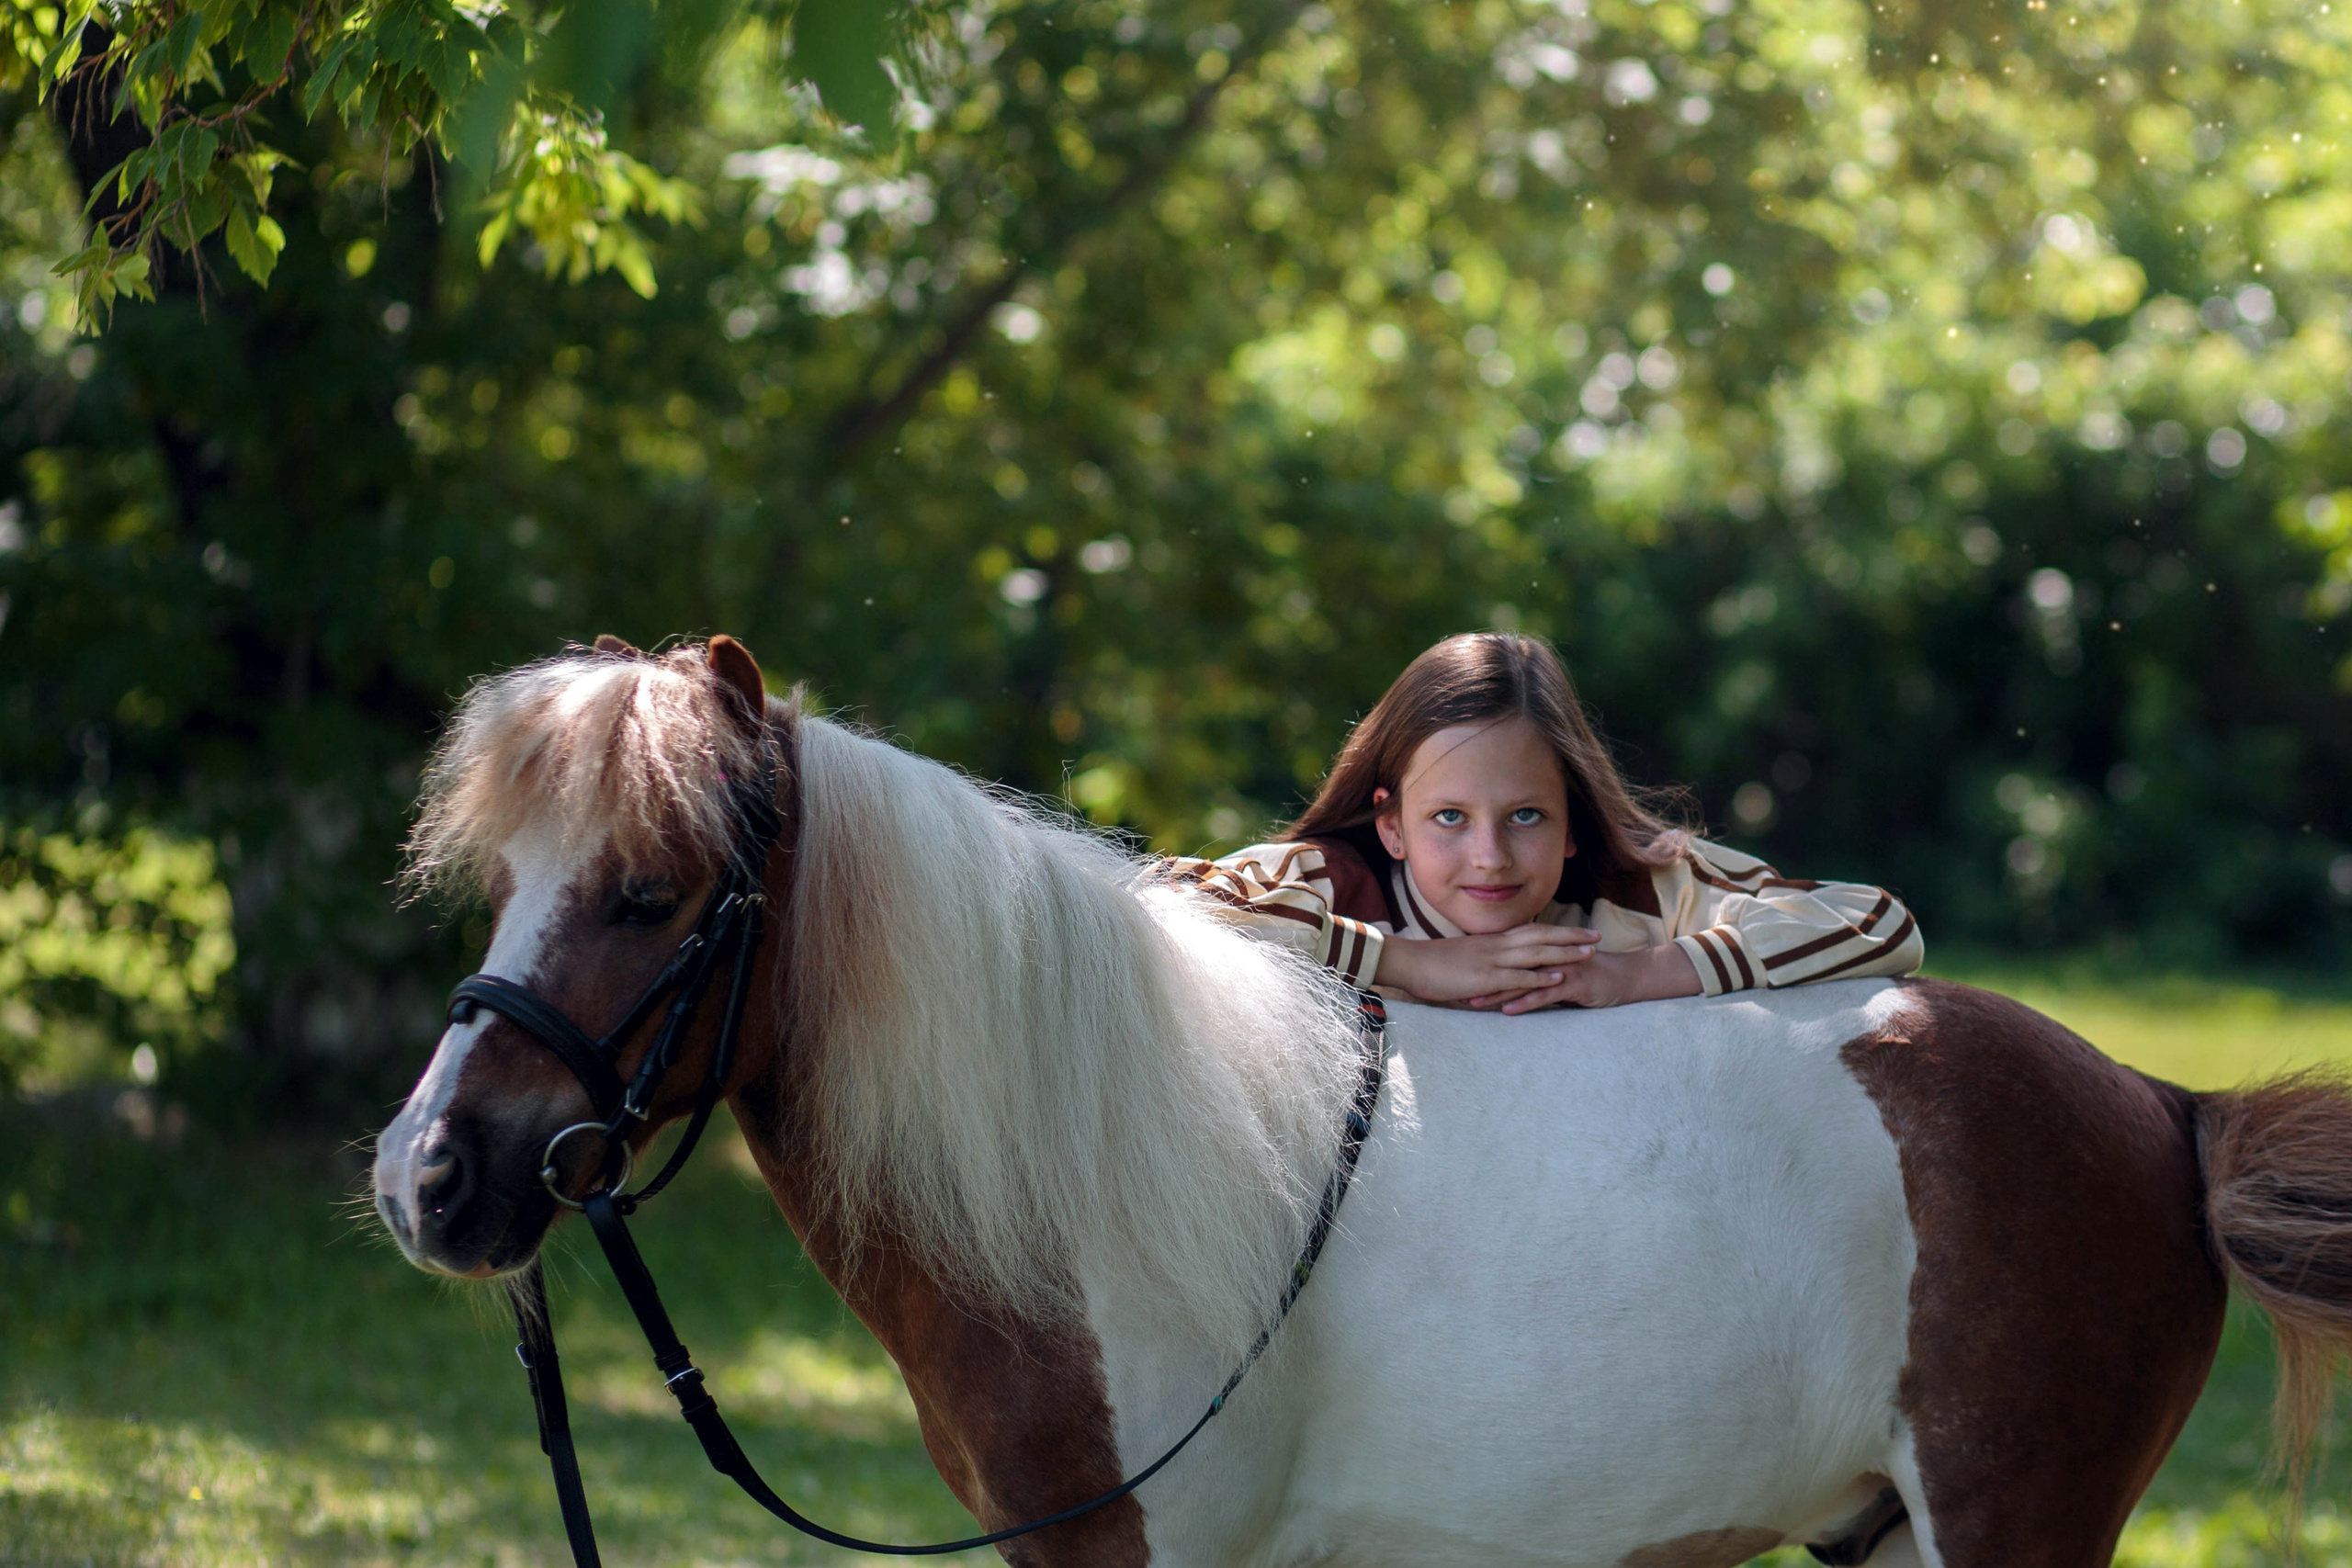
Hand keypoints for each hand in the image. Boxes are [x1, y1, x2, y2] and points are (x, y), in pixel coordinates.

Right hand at [1373, 925, 1600, 1004]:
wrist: (1408, 962)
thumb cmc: (1430, 964)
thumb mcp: (1461, 958)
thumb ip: (1481, 963)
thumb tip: (1493, 972)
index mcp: (1491, 941)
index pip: (1531, 931)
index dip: (1556, 930)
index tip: (1577, 931)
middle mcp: (1497, 945)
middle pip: (1541, 936)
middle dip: (1571, 936)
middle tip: (1596, 936)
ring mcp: (1492, 960)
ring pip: (1537, 953)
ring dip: (1565, 952)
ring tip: (1590, 952)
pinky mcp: (1486, 978)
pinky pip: (1519, 976)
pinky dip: (1541, 977)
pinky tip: (1560, 977)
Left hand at [1469, 942, 1703, 1013]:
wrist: (1624, 978)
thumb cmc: (1588, 977)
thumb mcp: (1556, 973)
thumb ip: (1534, 975)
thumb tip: (1510, 982)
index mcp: (1540, 951)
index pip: (1504, 958)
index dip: (1480, 967)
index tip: (1455, 977)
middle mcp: (1547, 956)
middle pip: (1507, 967)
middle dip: (1481, 979)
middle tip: (1455, 990)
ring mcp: (1561, 968)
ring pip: (1523, 980)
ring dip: (1498, 992)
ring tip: (1475, 1004)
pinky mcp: (1574, 982)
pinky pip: (1546, 994)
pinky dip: (1526, 1002)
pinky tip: (1509, 1011)